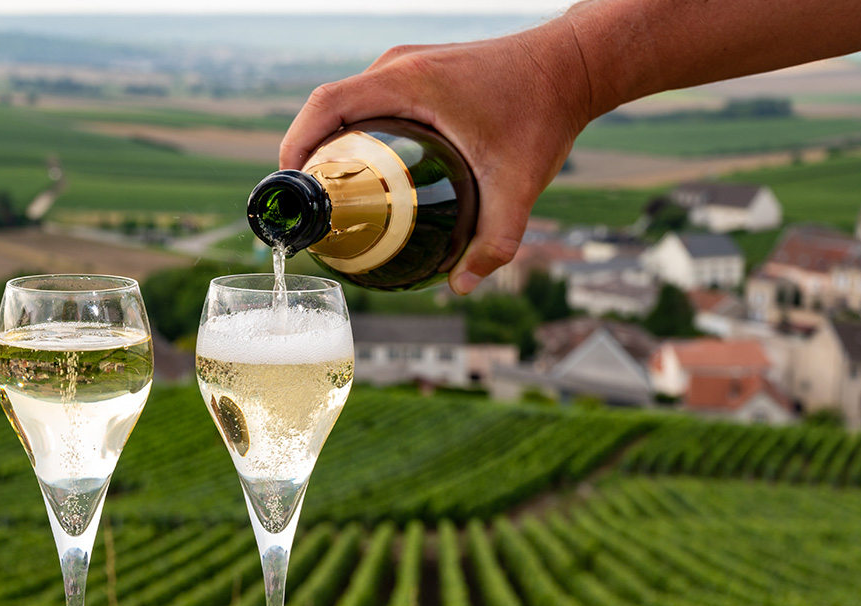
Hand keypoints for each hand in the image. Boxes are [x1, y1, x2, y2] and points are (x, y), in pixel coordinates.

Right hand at [279, 23, 594, 294]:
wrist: (573, 65)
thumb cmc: (544, 112)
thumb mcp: (520, 183)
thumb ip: (496, 239)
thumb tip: (461, 286)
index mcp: (407, 82)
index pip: (326, 105)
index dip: (295, 142)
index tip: (288, 186)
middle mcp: (398, 67)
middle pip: (327, 107)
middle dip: (307, 153)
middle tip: (308, 205)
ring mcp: (406, 66)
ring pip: (346, 102)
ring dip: (329, 142)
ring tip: (330, 194)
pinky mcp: (417, 72)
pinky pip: (368, 100)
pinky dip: (354, 131)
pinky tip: (365, 171)